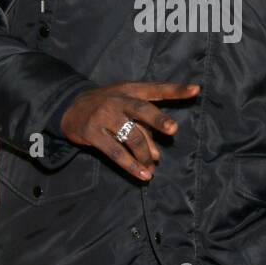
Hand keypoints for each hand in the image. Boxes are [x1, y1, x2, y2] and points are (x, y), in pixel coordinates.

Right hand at [60, 81, 200, 181]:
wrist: (69, 107)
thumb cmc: (105, 107)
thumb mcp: (124, 108)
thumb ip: (144, 128)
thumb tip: (157, 155)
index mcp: (130, 90)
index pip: (156, 89)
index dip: (176, 90)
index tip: (196, 90)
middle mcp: (118, 100)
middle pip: (142, 109)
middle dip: (158, 119)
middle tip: (172, 130)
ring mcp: (105, 116)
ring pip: (131, 136)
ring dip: (145, 154)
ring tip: (152, 168)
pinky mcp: (93, 133)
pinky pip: (115, 152)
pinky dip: (131, 165)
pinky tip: (143, 175)